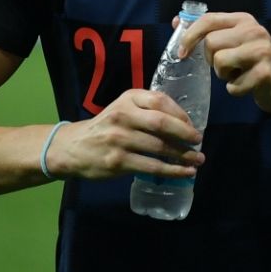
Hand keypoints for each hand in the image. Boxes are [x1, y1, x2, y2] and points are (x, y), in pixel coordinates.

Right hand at [47, 90, 203, 180]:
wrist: (71, 148)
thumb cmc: (106, 127)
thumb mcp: (123, 108)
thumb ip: (147, 110)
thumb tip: (185, 124)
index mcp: (127, 99)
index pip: (160, 100)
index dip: (181, 113)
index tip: (193, 125)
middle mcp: (122, 116)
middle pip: (162, 123)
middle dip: (186, 133)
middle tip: (199, 141)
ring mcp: (119, 139)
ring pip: (159, 147)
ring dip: (183, 154)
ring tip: (198, 160)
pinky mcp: (117, 161)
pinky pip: (152, 166)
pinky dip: (173, 170)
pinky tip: (185, 172)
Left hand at [184, 12, 270, 113]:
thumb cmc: (258, 64)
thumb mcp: (236, 42)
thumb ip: (209, 32)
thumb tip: (176, 21)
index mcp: (244, 20)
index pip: (208, 19)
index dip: (190, 35)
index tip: (182, 52)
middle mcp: (255, 30)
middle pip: (211, 43)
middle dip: (212, 60)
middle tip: (228, 66)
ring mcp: (262, 51)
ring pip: (219, 62)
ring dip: (224, 75)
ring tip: (239, 74)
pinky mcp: (264, 72)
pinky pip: (232, 86)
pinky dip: (236, 91)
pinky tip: (249, 86)